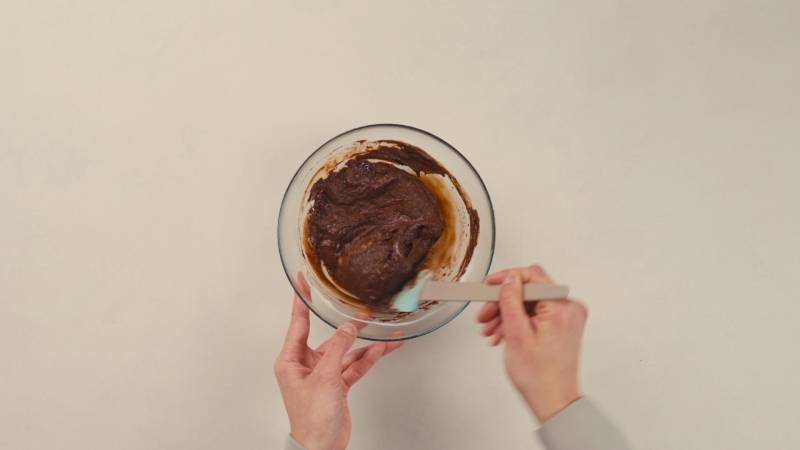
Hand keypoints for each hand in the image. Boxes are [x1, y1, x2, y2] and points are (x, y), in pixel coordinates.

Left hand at [274, 277, 401, 449]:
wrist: (321, 447)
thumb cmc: (311, 419)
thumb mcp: (325, 378)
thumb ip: (338, 349)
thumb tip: (348, 328)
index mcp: (291, 360)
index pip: (297, 322)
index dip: (301, 300)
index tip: (302, 281)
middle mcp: (305, 365)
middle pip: (328, 338)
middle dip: (348, 328)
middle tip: (360, 311)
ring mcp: (322, 375)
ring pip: (346, 352)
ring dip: (364, 345)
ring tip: (382, 333)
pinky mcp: (337, 385)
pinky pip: (353, 366)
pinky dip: (367, 359)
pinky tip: (380, 350)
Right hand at [476, 265, 586, 421]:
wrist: (553, 400)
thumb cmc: (539, 377)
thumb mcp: (517, 334)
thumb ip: (511, 301)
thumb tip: (509, 279)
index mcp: (562, 307)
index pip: (532, 275)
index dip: (506, 278)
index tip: (489, 286)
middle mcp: (569, 308)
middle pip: (528, 291)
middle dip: (503, 302)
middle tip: (485, 315)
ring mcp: (567, 317)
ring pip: (529, 303)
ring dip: (507, 314)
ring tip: (491, 330)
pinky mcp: (562, 325)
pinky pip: (535, 314)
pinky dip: (518, 321)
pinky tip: (503, 333)